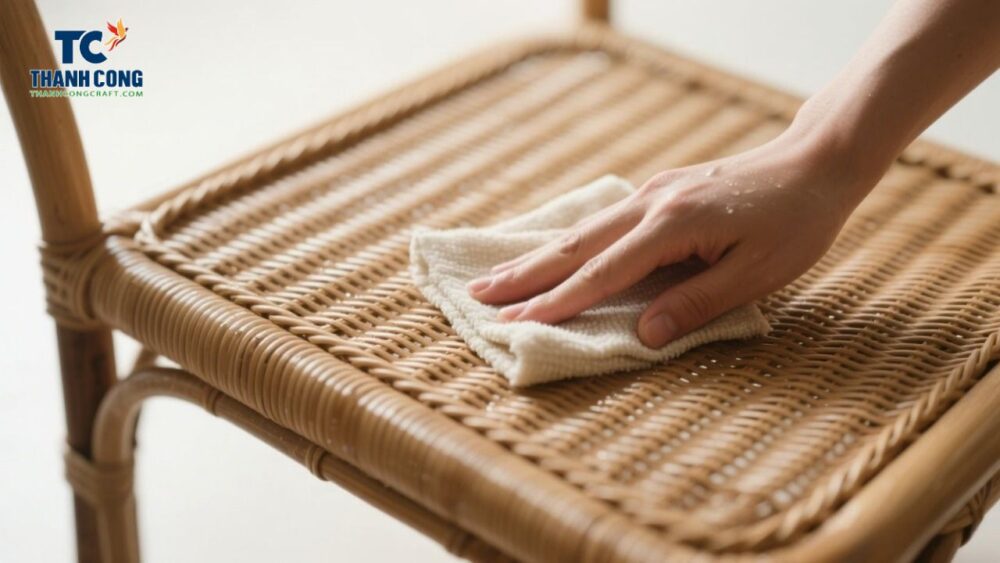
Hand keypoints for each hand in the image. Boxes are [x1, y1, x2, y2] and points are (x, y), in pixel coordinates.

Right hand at [467, 133, 871, 346]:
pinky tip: (550, 250)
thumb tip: (644, 336)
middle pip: (575, 246)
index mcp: (672, 226)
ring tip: (495, 276)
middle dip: (524, 275)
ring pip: (582, 229)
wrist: (817, 160)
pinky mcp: (659, 191)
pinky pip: (600, 219)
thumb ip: (698, 303)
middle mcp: (651, 204)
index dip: (557, 302)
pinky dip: (567, 240)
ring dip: (536, 255)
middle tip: (477, 297)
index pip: (602, 274)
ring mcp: (652, 193)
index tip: (514, 322)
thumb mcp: (758, 273)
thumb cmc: (796, 222)